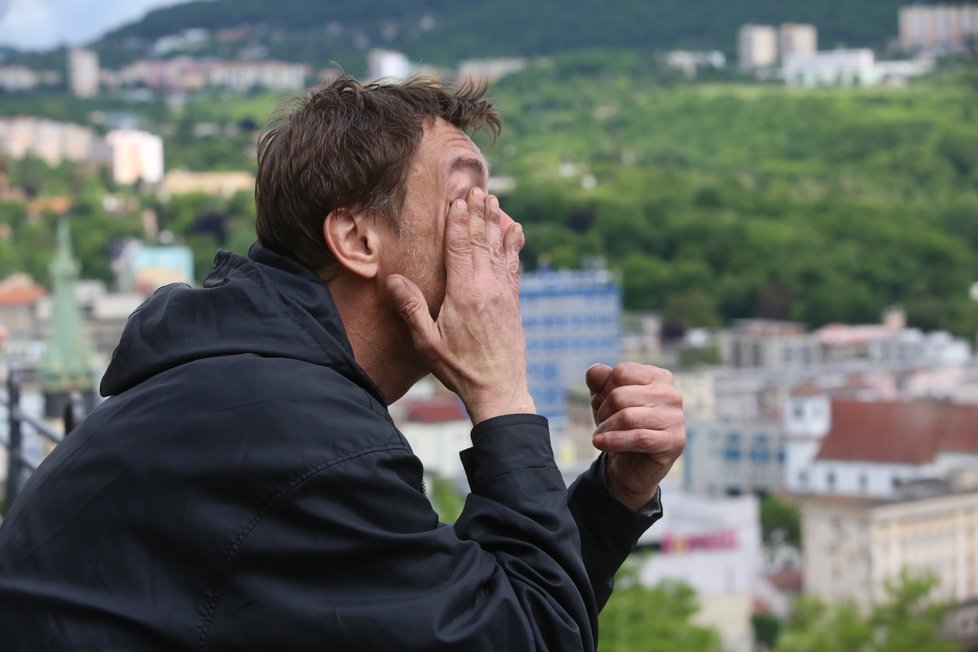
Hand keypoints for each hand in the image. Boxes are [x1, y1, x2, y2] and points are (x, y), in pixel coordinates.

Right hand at [387, 187, 534, 423]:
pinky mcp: (513, 302)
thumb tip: (393, 279)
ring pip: (500, 249)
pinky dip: (513, 245)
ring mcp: (504, 293)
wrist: (499, 390)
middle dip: (479, 213)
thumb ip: (411, 309)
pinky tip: (515, 231)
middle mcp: (488, 287)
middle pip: (483, 240)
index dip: (458, 221)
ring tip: (494, 200)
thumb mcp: (427, 343)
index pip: (460, 247)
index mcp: (464, 293)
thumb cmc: (459, 369)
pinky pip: (514, 265)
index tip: (457, 198)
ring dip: (497, 222)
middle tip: (478, 188)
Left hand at [586, 363, 684, 511]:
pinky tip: (600, 443)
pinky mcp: (675, 441)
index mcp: (658, 377)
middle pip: (620, 395)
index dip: (603, 390)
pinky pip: (638, 438)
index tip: (601, 405)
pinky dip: (614, 441)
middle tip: (601, 425)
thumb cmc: (620, 426)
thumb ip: (599, 380)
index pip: (621, 373)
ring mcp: (676, 418)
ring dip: (605, 428)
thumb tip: (595, 370)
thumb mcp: (604, 399)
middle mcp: (671, 394)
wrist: (631, 466)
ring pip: (627, 417)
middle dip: (602, 411)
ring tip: (600, 436)